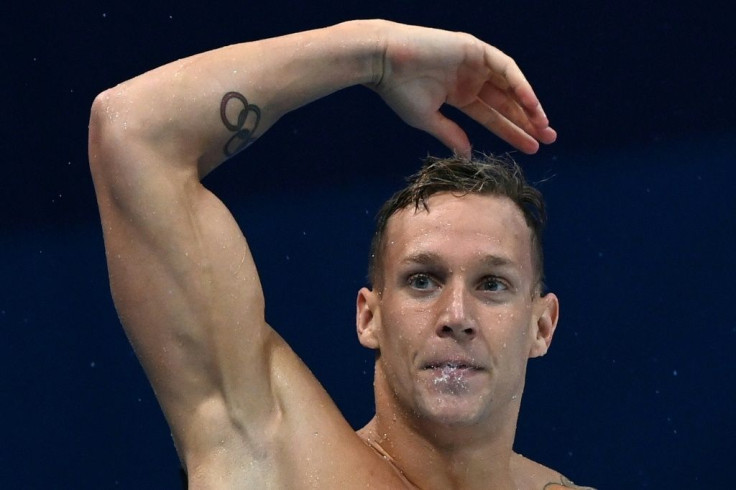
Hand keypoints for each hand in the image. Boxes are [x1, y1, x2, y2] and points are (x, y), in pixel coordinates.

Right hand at [370, 22, 555, 155]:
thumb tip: (468, 155)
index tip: (531, 149)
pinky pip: (505, 68)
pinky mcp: (475, 48)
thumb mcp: (428, 119)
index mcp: (459, 95)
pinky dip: (519, 85)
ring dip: (528, 105)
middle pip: (506, 103)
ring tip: (543, 127)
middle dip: (527, 121)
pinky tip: (531, 104)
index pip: (492, 116)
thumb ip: (451, 135)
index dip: (512, 132)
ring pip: (510, 86)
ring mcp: (474, 62)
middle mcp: (470, 78)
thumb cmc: (399, 90)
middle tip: (547, 140)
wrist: (383, 61)